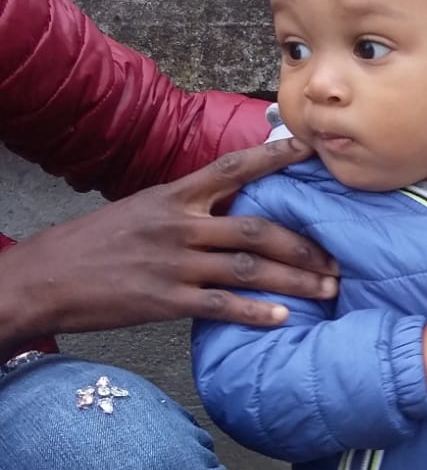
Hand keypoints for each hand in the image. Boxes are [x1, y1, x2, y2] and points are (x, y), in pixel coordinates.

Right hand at [0, 138, 338, 347]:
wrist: (46, 277)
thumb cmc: (96, 244)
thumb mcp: (142, 210)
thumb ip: (188, 208)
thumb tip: (231, 209)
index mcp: (175, 195)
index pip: (235, 168)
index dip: (275, 157)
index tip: (310, 150)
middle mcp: (180, 224)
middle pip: (258, 229)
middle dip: (304, 245)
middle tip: (338, 259)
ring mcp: (174, 263)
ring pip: (249, 269)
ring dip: (295, 281)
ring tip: (328, 289)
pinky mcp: (164, 300)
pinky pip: (221, 306)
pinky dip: (255, 313)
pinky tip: (283, 320)